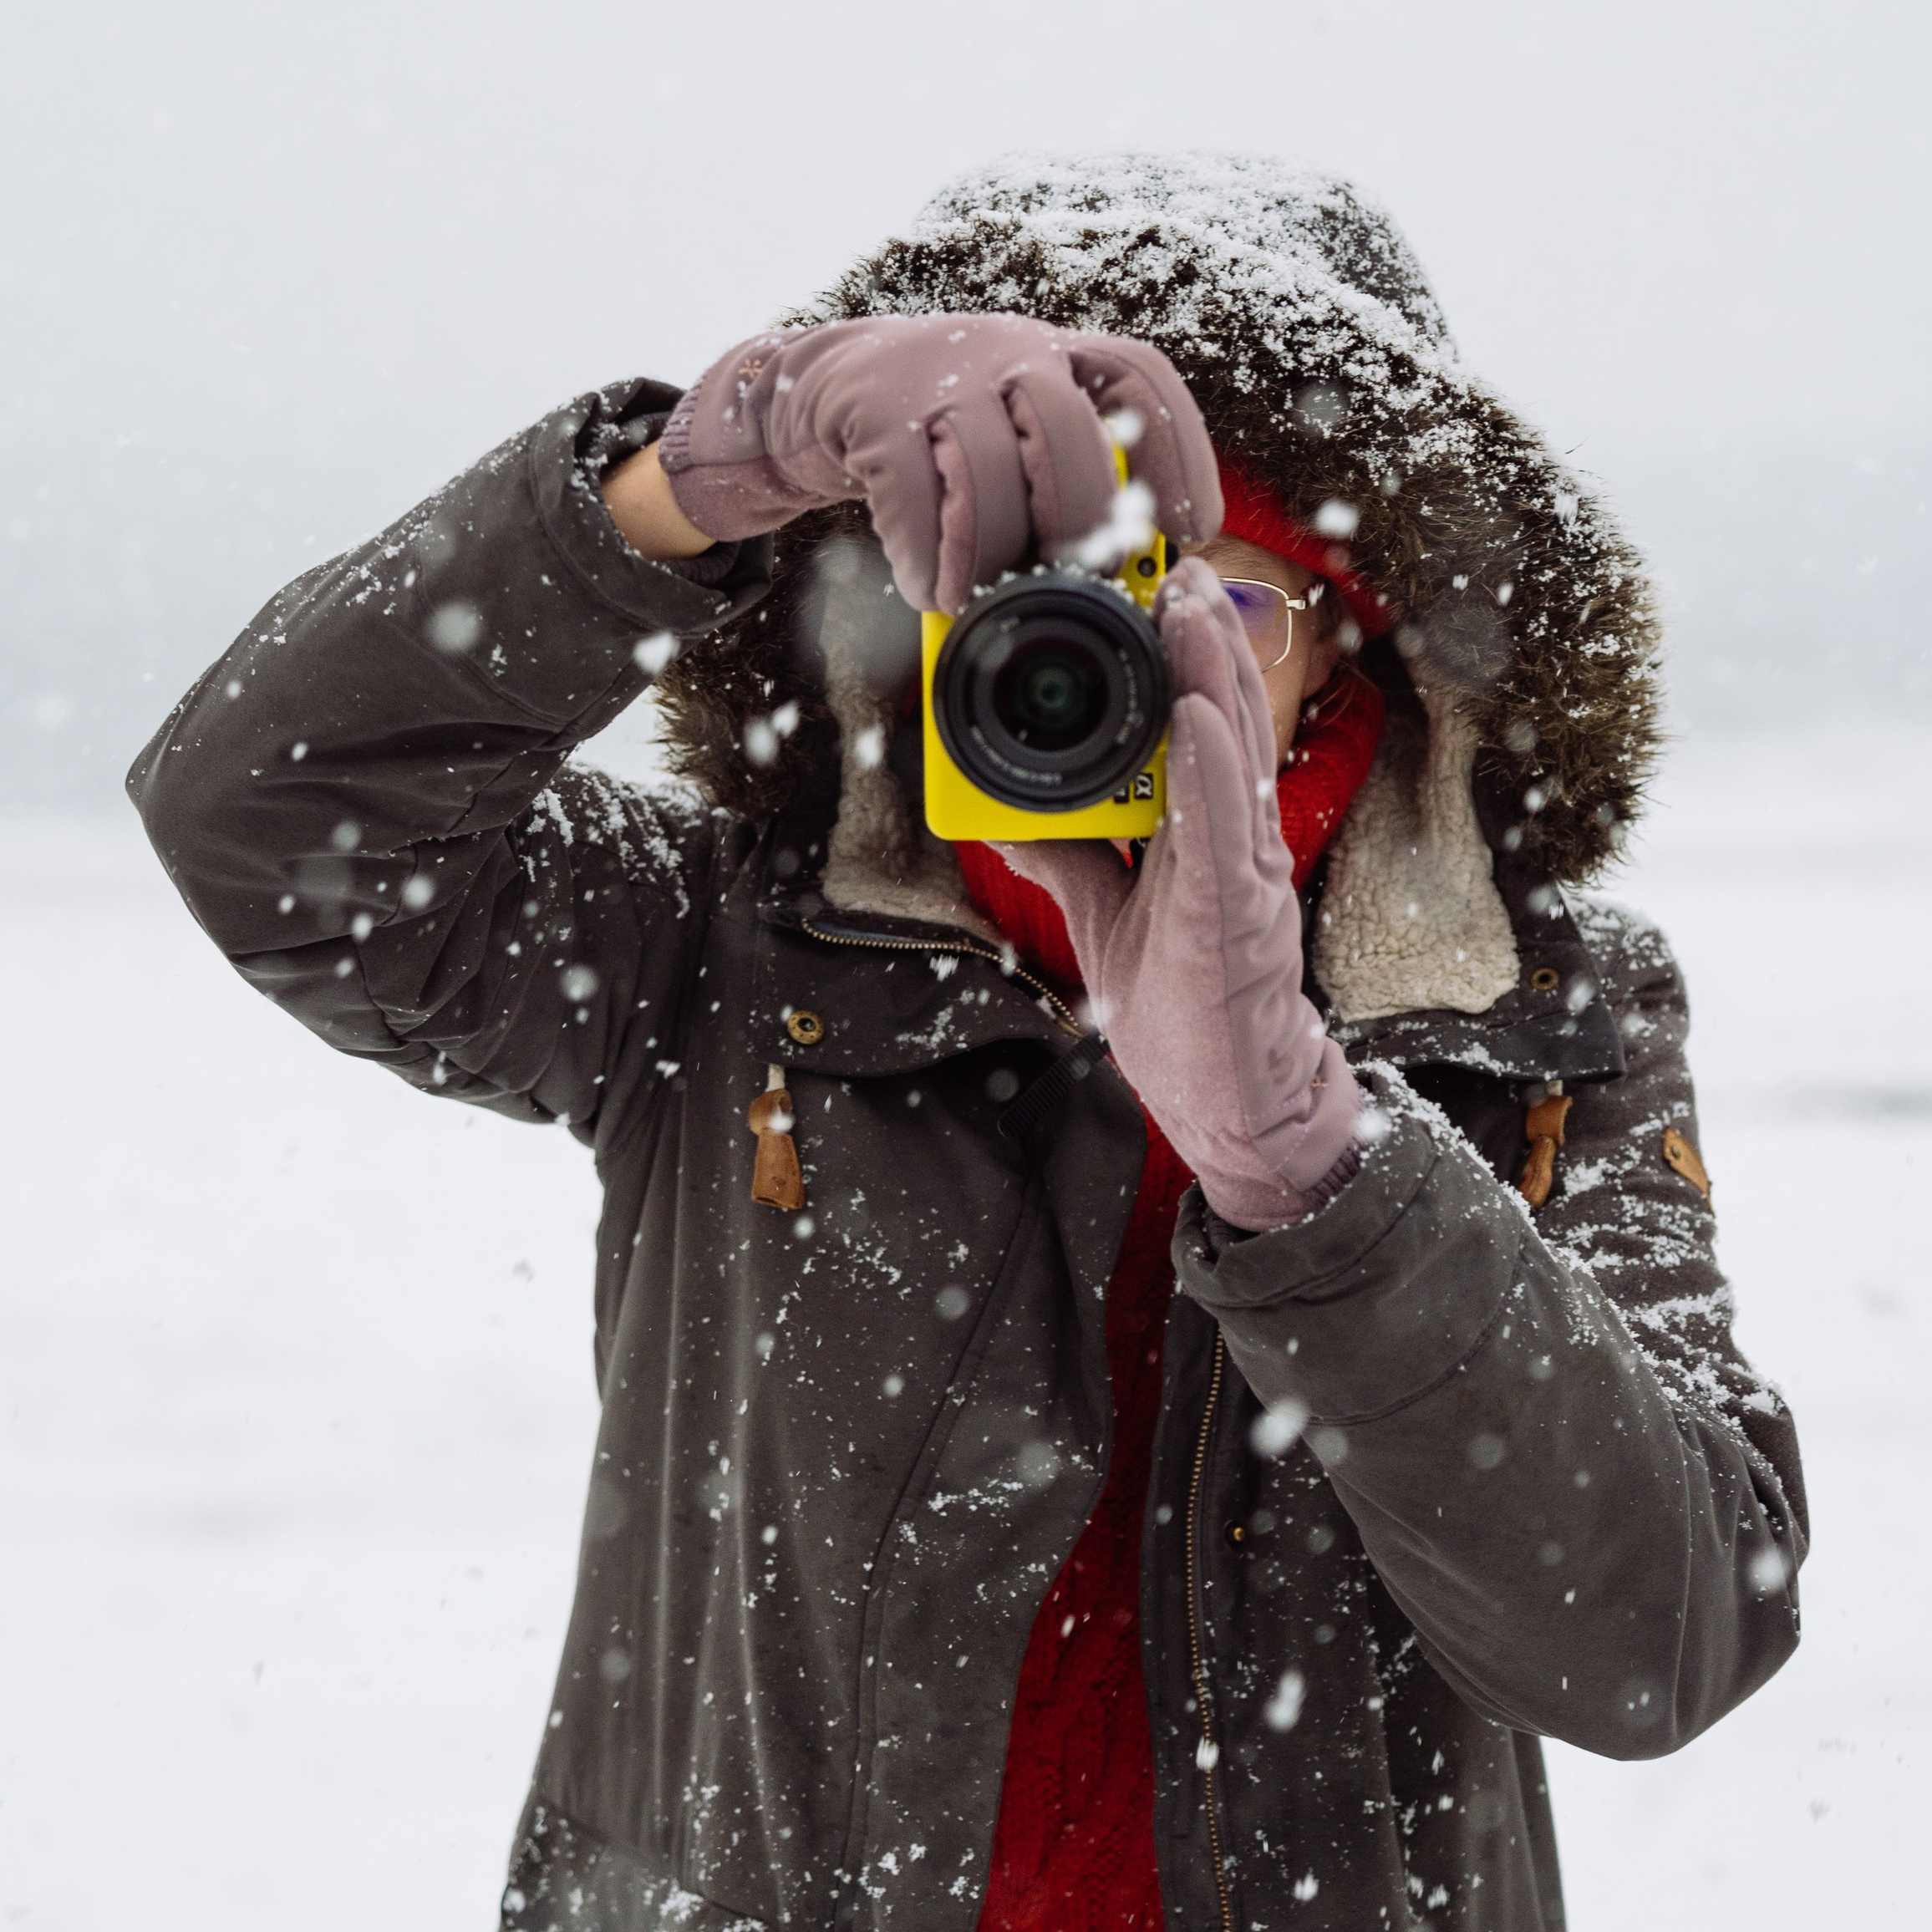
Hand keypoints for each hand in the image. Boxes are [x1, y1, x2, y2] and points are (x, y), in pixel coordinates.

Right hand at [657, 313, 1221, 611]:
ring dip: (988, 555)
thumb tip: (1121, 585)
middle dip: (1078, 521)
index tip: (1194, 527)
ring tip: (976, 604)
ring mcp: (940, 374)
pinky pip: (912, 495)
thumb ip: (1061, 487)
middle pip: (1067, 431)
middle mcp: (1010, 351)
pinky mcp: (875, 409)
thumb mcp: (1012, 439)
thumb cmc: (942, 437)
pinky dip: (924, 559)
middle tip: (1073, 587)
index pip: (1139, 378)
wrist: (824, 389)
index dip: (1179, 453)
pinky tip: (928, 590)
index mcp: (1060, 357)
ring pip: (986, 471)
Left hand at [993, 558, 1361, 1229]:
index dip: (1179, 661)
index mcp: (1202, 837)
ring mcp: (1241, 874)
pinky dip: (1215, 768)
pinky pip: (1226, 831)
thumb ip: (1072, 864)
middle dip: (1197, 641)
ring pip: (1233, 756)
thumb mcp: (1109, 923)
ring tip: (1188, 603)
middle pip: (1220, 721)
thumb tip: (1014, 816)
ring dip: (1210, 675)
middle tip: (1174, 566)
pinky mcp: (1236, 915)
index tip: (1153, 594)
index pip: (1194, 730)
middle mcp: (1231, 842)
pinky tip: (1202, 713)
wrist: (1238, 1105)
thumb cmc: (1189, 1017)